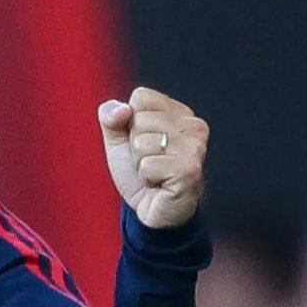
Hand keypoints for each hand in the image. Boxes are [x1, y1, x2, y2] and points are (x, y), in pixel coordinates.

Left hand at [98, 86, 208, 228]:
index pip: (141, 97)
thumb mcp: (117, 139)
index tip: (143, 141)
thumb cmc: (139, 172)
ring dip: (140, 163)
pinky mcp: (190, 170)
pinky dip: (146, 178)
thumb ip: (110, 116)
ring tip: (155, 173)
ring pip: (142, 142)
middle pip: (140, 119)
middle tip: (149, 161)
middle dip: (134, 145)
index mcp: (179, 112)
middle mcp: (194, 125)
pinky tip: (159, 184)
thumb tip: (122, 110)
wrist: (152, 209)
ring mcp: (196, 147)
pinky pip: (148, 165)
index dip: (130, 122)